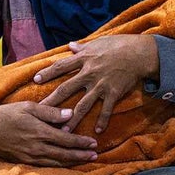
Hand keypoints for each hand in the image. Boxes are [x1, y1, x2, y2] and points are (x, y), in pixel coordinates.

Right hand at [0, 103, 97, 166]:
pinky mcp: (25, 162)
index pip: (66, 140)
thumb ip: (50, 112)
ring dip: (72, 162)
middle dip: (81, 155)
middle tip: (95, 155)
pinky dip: (58, 166)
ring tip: (85, 161)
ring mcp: (30, 157)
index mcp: (39, 132)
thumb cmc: (7, 114)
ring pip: (56, 163)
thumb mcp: (28, 107)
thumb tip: (70, 114)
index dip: (81, 142)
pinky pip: (46, 166)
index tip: (93, 143)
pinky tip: (65, 164)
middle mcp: (37, 147)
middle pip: (64, 154)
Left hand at [35, 35, 158, 132]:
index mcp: (84, 59)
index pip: (61, 66)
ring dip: (73, 119)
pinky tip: (97, 131)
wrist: (139, 53)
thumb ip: (83, 47)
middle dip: (52, 101)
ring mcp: (101, 85)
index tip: (35, 80)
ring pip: (83, 105)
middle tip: (40, 112)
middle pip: (66, 89)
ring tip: (64, 132)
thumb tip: (70, 46)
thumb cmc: (118, 45)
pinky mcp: (113, 93)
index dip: (48, 73)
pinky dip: (102, 120)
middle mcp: (89, 73)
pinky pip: (106, 110)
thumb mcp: (98, 43)